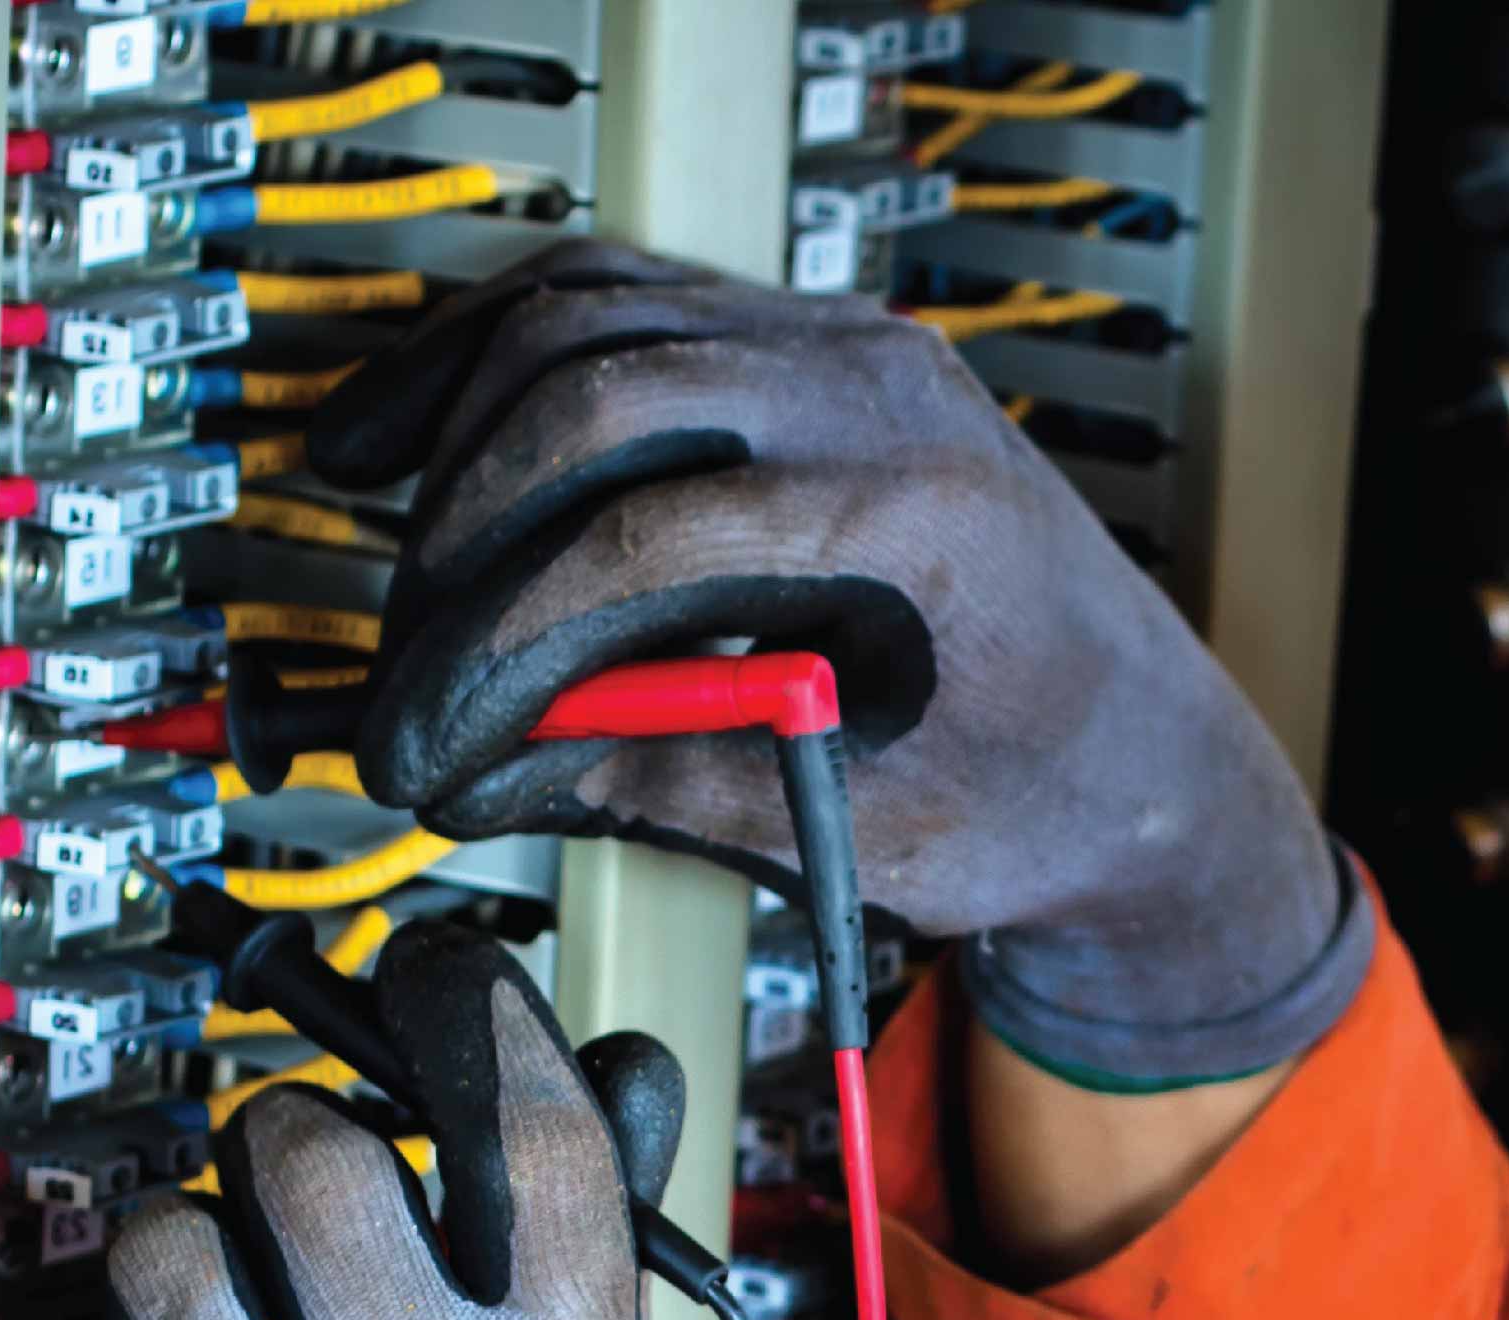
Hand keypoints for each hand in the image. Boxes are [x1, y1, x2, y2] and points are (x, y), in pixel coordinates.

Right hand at [311, 241, 1367, 1090]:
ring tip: (361, 521)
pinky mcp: (799, 346)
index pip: (649, 534)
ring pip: (587, 314)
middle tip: (407, 658)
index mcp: (925, 514)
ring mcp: (842, 348)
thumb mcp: (870, 829)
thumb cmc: (1047, 793)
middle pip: (594, 393)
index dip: (511, 639)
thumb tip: (490, 764)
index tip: (434, 727)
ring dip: (455, 419)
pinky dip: (497, 357)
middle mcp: (885, 393)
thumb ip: (678, 784)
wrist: (1147, 755)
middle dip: (465, 533)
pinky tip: (414, 427)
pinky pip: (617, 301)